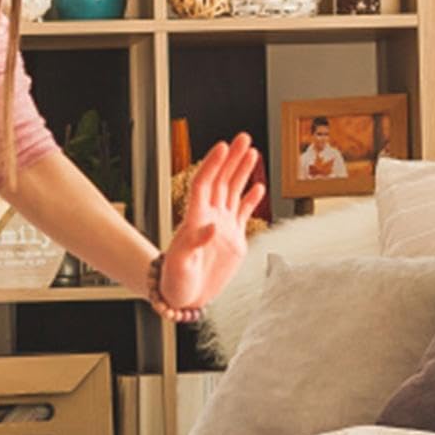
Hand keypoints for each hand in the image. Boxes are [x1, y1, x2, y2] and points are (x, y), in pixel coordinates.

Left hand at [159, 133, 264, 309]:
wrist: (185, 297)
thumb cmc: (175, 281)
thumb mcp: (180, 263)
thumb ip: (193, 243)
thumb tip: (211, 226)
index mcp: (195, 219)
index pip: (204, 184)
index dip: (212, 164)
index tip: (222, 147)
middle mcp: (209, 217)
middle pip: (221, 180)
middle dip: (232, 158)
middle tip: (243, 137)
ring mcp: (222, 226)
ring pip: (233, 191)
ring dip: (242, 171)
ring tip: (252, 152)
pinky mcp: (233, 239)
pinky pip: (243, 213)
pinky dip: (251, 199)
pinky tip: (259, 186)